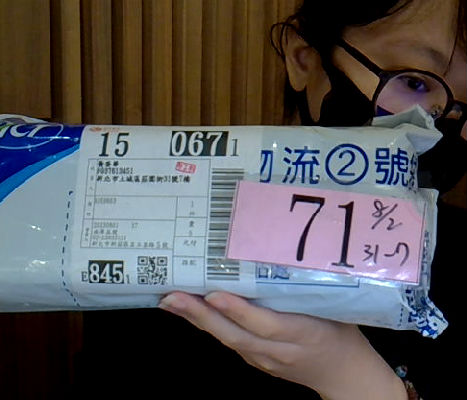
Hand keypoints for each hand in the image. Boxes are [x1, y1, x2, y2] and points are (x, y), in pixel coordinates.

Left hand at [158, 291, 406, 399]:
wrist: (345, 375)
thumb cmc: (341, 334)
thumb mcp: (333, 309)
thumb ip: (307, 289)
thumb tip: (282, 256)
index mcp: (302, 334)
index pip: (266, 325)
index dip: (239, 311)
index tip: (214, 295)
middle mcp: (277, 350)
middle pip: (236, 335)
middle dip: (202, 316)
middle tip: (173, 296)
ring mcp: (264, 359)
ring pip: (228, 339)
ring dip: (198, 321)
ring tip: (171, 302)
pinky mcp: (257, 360)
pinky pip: (230, 341)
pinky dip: (208, 326)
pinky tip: (189, 312)